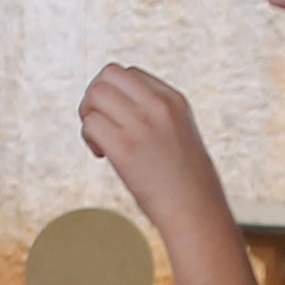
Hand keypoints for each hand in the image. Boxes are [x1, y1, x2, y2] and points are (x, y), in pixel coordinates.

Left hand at [78, 64, 230, 238]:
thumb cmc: (188, 181)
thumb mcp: (179, 134)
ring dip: (88, 116)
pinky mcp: (125, 148)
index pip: (130, 73)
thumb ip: (157, 116)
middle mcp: (158, 105)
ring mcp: (142, 125)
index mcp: (174, 99)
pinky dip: (88, 137)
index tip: (120, 120)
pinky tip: (103, 155)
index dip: (115, 93)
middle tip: (101, 125)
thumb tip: (119, 111)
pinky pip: (90, 123)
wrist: (197, 211)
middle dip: (95, 97)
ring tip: (101, 141)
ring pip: (95, 94)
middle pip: (108, 75)